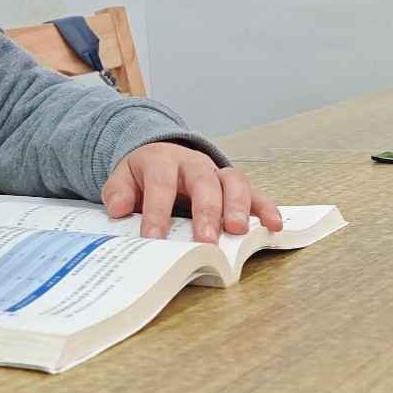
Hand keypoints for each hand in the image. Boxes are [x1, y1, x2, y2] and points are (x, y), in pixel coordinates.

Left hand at [100, 142, 282, 243]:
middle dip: (206, 210)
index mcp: (162, 160)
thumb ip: (118, 191)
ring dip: (238, 206)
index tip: (154, 238)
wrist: (161, 154)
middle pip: (203, 181)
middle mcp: (194, 163)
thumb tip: (118, 208)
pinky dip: (266, 207)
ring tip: (239, 231)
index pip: (160, 183)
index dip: (157, 211)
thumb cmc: (145, 173)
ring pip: (233, 182)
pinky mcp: (235, 186)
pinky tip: (274, 225)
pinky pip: (255, 192)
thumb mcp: (124, 177)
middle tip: (206, 238)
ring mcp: (217, 173)